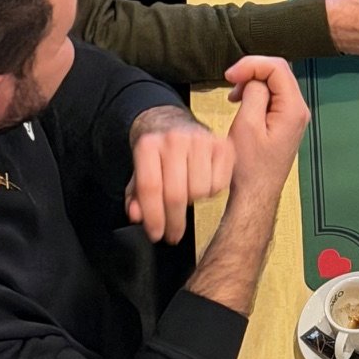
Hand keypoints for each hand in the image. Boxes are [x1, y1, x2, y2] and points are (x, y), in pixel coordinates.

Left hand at [126, 108, 234, 243]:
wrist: (174, 123)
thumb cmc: (156, 154)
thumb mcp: (138, 172)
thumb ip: (135, 196)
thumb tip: (137, 216)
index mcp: (148, 144)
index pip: (150, 188)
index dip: (154, 217)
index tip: (156, 235)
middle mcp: (174, 139)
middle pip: (176, 194)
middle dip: (174, 222)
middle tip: (172, 235)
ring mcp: (201, 140)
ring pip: (199, 192)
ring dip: (193, 202)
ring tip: (186, 195)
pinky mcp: (223, 145)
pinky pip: (219, 185)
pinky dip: (211, 192)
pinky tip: (202, 183)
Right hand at [224, 55, 309, 203]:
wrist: (255, 194)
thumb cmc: (249, 167)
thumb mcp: (247, 125)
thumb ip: (254, 94)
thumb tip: (255, 79)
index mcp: (293, 109)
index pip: (277, 68)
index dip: (252, 65)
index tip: (230, 75)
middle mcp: (299, 110)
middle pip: (279, 72)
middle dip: (252, 71)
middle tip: (230, 82)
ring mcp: (294, 117)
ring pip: (275, 83)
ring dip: (253, 82)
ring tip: (233, 95)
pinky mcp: (285, 122)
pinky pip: (273, 97)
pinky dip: (256, 93)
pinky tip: (241, 102)